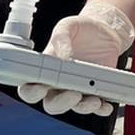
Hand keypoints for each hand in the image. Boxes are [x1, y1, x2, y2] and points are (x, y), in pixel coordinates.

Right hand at [17, 0, 134, 116]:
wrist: (105, 30)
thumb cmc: (81, 29)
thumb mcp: (67, 26)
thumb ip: (61, 38)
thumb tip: (63, 57)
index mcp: (45, 69)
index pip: (29, 87)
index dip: (31, 92)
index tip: (41, 88)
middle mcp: (59, 83)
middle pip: (52, 104)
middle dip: (61, 104)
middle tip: (73, 94)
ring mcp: (77, 89)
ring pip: (75, 107)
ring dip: (83, 107)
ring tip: (94, 99)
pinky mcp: (95, 91)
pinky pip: (96, 106)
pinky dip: (101, 109)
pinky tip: (106, 105)